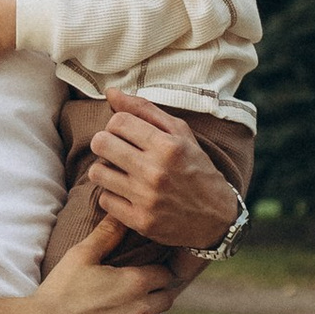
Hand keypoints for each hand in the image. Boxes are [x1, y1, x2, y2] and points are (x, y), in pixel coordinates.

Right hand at [21, 217, 179, 313]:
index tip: (151, 275)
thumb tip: (120, 212)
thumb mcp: (80, 256)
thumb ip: (106, 234)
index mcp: (134, 281)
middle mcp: (142, 308)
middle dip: (160, 296)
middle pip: (168, 298)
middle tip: (147, 297)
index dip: (157, 273)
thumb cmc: (58, 292)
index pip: (164, 273)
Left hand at [89, 93, 241, 256]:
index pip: (117, 121)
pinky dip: (113, 195)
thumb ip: (144, 109)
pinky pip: (105, 200)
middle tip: (116, 149)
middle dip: (104, 143)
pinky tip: (127, 193)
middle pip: (101, 143)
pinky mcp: (140, 221)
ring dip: (106, 169)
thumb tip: (110, 92)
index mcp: (168, 146)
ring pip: (97, 172)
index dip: (117, 124)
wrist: (216, 217)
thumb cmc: (196, 168)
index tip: (125, 132)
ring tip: (121, 171)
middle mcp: (156, 172)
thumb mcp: (180, 133)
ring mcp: (147, 198)